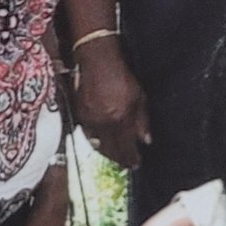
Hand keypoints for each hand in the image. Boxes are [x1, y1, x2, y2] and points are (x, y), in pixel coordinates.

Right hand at [73, 37, 148, 167]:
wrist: (96, 61)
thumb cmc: (121, 76)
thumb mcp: (139, 97)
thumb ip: (142, 121)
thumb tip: (146, 140)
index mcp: (120, 119)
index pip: (126, 146)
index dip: (131, 157)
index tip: (136, 164)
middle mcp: (103, 123)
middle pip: (111, 149)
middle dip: (120, 159)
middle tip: (126, 164)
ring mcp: (89, 120)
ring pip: (98, 144)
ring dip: (107, 152)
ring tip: (115, 157)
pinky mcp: (79, 114)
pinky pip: (88, 134)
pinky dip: (96, 141)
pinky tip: (101, 143)